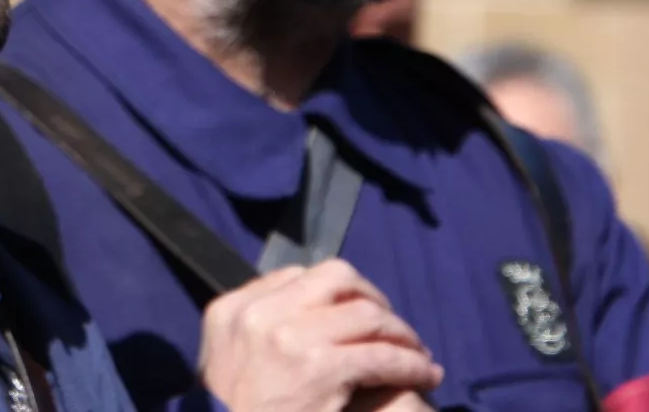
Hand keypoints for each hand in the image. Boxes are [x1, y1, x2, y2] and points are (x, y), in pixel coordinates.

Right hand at [200, 259, 442, 411]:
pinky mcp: (321, 368)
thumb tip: (301, 308)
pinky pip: (381, 355)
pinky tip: (424, 374)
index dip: (336, 292)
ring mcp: (290, 338)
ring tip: (416, 352)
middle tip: (391, 326)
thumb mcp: (223, 358)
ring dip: (400, 333)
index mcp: (233, 308)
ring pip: (367, 314)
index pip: (296, 275)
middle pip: (336, 279)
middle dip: (373, 298)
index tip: (354, 312)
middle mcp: (259, 313)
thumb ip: (254, 326)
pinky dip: (411, 363)